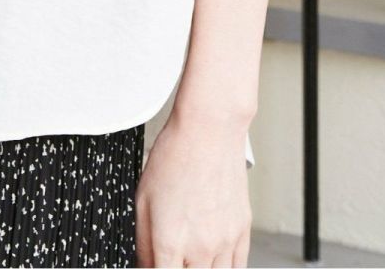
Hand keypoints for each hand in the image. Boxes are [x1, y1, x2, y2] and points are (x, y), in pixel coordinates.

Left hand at [134, 115, 250, 267]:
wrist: (210, 130)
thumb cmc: (175, 156)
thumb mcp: (142, 198)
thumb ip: (143, 241)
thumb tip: (145, 264)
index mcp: (170, 241)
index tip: (155, 267)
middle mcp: (200, 247)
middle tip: (173, 258)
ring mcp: (224, 241)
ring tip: (191, 258)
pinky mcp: (242, 231)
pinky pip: (238, 266)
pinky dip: (225, 268)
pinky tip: (213, 261)